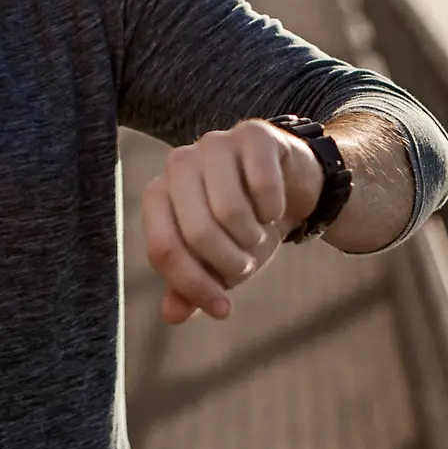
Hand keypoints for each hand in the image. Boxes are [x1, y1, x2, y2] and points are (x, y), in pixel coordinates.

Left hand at [141, 119, 323, 324]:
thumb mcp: (217, 263)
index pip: (163, 249)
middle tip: (247, 264)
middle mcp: (178, 163)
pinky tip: (274, 206)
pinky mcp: (253, 133)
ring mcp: (214, 143)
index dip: (194, 286)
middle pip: (198, 233)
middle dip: (231, 264)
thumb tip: (172, 314)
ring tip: (258, 234)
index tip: (223, 309)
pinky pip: (264, 185)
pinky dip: (276, 208)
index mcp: (158, 195)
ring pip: (230, 211)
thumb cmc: (243, 226)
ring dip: (254, 238)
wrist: (289, 187)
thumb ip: (190, 287)